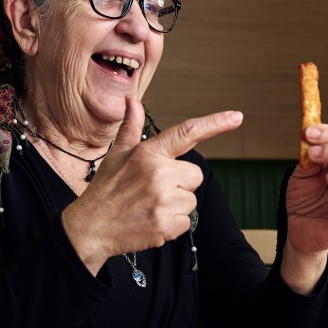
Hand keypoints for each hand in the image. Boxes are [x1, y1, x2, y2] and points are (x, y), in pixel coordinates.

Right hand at [64, 97, 242, 272]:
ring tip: (149, 206)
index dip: (215, 123)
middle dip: (181, 183)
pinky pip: (186, 221)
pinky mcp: (166, 225)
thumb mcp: (117, 154)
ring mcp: (163, 200)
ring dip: (176, 205)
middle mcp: (158, 174)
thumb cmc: (106, 189)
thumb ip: (132, 127)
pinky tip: (151, 220)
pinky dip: (173, 224)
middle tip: (154, 190)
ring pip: (192, 200)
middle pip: (195, 175)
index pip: (187, 133)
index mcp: (148, 153)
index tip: (237, 117)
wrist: (91, 227)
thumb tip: (133, 100)